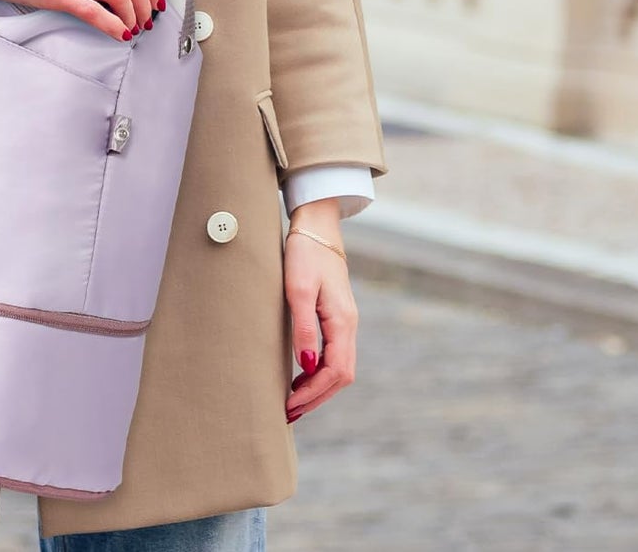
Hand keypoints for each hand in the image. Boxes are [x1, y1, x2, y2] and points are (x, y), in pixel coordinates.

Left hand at [283, 200, 356, 424]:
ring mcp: (345, 320)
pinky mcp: (337, 314)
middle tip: (289, 412)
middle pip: (341, 375)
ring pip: (339, 366)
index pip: (335, 372)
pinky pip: (334, 353)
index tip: (290, 405)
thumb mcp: (298, 289)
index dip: (314, 393)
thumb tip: (307, 368)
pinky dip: (320, 371)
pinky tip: (301, 375)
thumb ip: (303, 328)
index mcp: (342, 321)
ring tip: (293, 401)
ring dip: (319, 387)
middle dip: (317, 397)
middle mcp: (349, 325)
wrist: (316, 225)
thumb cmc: (304, 253)